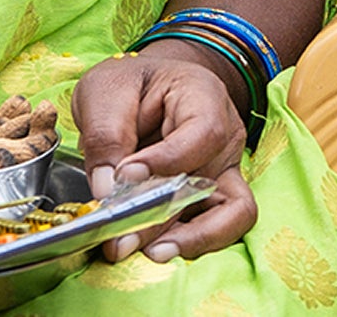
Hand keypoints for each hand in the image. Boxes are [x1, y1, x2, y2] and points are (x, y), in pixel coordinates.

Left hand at [72, 50, 255, 262]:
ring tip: (147, 252)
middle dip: (165, 216)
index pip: (202, 133)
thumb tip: (107, 190)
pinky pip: (218, 226)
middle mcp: (226, 136)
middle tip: (120, 237)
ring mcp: (225, 169)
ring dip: (189, 238)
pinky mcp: (213, 195)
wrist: (147, 88)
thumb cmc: (131, 84)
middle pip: (211, 182)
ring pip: (230, 214)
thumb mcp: (106, 92)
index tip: (125, 176)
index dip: (167, 161)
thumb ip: (106, 135)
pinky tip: (157, 250)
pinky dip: (191, 241)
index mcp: (204, 96)